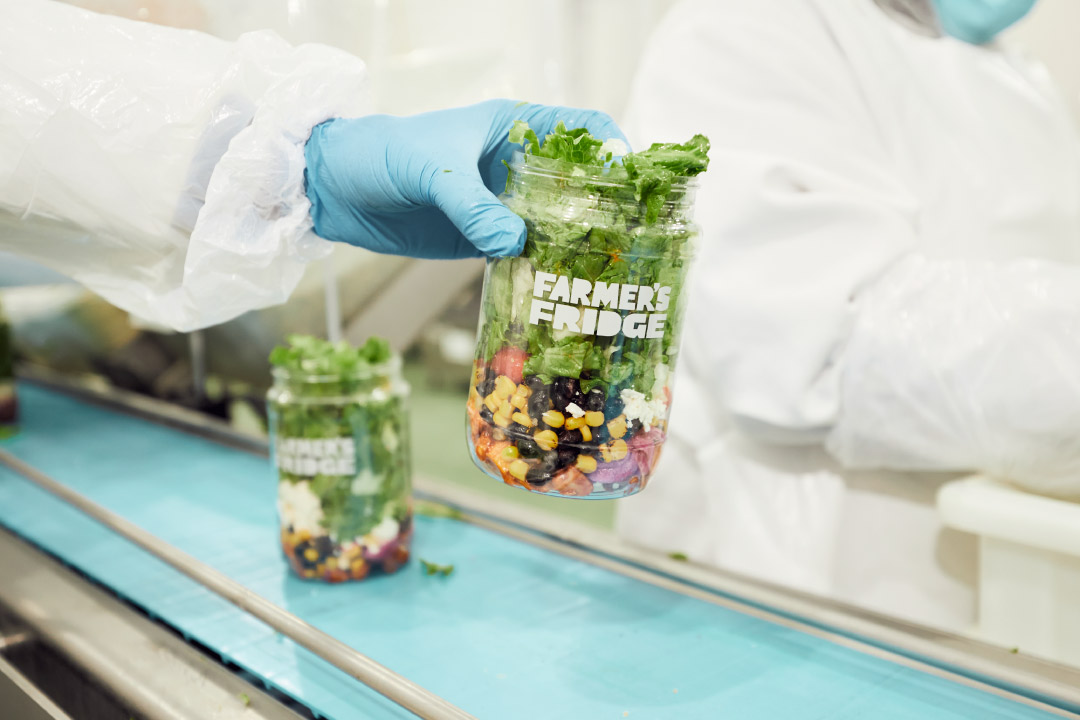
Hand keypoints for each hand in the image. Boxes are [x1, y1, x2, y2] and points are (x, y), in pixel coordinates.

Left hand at [303, 99, 626, 258]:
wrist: (338, 189)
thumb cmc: (385, 155)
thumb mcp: (432, 171)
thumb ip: (472, 206)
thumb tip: (514, 243)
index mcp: (514, 128)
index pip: (581, 128)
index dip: (612, 149)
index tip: (630, 181)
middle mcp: (517, 166)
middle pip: (579, 182)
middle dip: (604, 207)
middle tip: (626, 238)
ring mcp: (503, 205)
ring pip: (555, 223)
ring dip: (576, 245)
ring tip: (600, 272)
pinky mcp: (484, 238)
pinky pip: (524, 253)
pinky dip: (541, 268)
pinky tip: (558, 288)